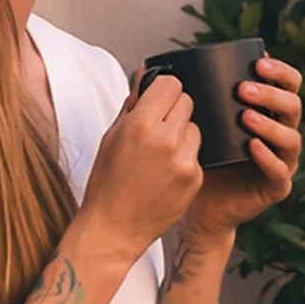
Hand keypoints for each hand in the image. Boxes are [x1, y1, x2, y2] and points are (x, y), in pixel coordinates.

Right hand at [76, 71, 204, 260]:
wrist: (114, 228)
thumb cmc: (106, 182)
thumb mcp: (111, 137)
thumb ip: (132, 103)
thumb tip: (144, 75)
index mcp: (141, 125)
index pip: (171, 84)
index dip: (163, 90)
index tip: (158, 98)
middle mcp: (167, 140)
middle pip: (187, 101)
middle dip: (173, 109)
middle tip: (158, 126)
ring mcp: (185, 160)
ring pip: (195, 127)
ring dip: (182, 134)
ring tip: (161, 154)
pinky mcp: (196, 178)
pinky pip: (197, 153)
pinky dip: (186, 158)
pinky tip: (167, 173)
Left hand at [183, 56, 303, 238]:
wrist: (193, 206)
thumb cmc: (192, 161)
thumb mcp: (189, 124)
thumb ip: (178, 99)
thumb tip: (146, 70)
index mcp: (265, 112)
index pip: (286, 84)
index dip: (279, 71)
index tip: (258, 62)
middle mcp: (278, 134)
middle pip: (293, 105)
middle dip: (271, 94)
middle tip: (243, 89)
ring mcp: (281, 161)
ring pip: (291, 138)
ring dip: (270, 124)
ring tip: (246, 117)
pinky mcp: (276, 187)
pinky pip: (281, 172)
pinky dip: (268, 157)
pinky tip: (252, 146)